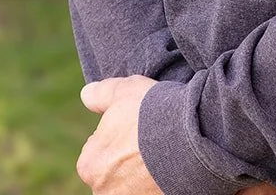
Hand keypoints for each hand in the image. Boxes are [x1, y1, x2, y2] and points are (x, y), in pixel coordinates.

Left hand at [77, 76, 275, 194]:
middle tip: (149, 142)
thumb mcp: (123, 91)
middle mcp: (102, 190)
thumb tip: (86, 94)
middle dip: (127, 160)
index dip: (118, 136)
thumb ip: (100, 95)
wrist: (189, 137)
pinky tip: (170, 169)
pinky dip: (157, 184)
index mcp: (89, 163)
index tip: (135, 128)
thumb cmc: (151, 112)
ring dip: (142, 175)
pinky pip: (151, 192)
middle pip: (114, 172)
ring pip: (132, 185)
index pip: (98, 149)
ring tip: (163, 154)